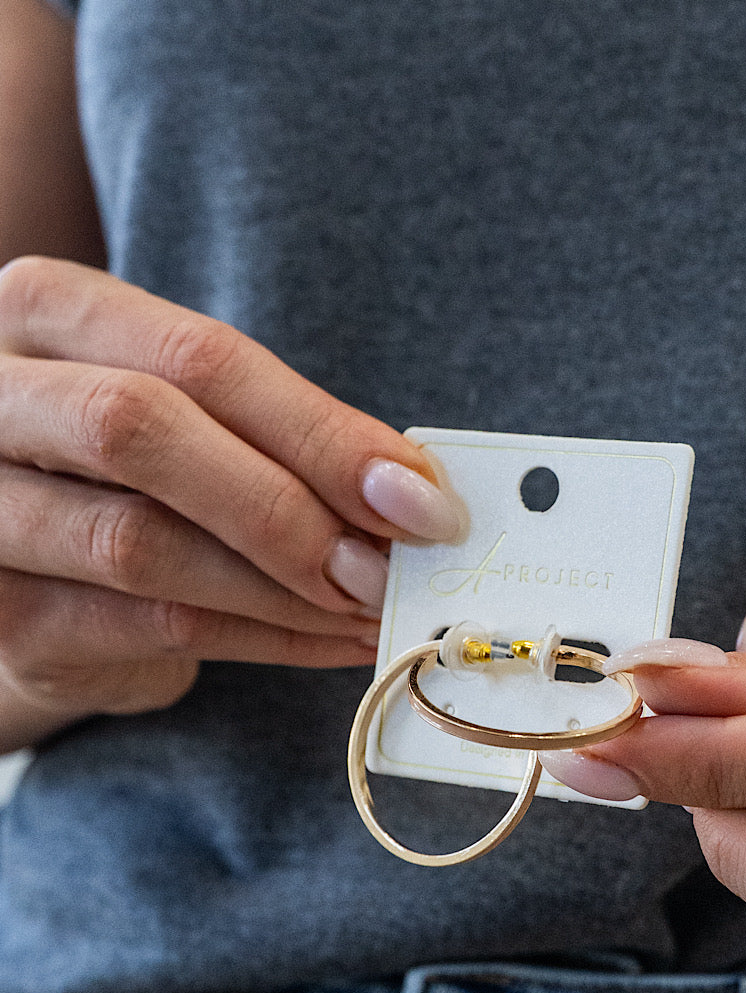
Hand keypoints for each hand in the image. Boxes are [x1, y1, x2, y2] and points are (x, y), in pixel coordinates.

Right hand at [0, 257, 463, 746]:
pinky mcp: (6, 619)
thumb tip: (415, 493)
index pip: (196, 358)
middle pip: (139, 431)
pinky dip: (270, 639)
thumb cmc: (139, 475)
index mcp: (45, 314)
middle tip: (385, 565)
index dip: (319, 431)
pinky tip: (335, 639)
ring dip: (286, 588)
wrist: (45, 572)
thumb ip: (284, 436)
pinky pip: (157, 628)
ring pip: (142, 545)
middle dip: (287, 507)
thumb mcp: (200, 420)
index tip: (418, 496)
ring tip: (373, 607)